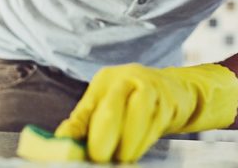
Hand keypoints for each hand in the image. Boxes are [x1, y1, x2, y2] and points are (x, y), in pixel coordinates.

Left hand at [54, 63, 237, 162]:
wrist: (176, 90)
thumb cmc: (132, 101)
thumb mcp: (106, 104)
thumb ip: (83, 122)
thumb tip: (61, 141)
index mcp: (108, 80)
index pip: (91, 106)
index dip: (84, 131)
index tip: (82, 154)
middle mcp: (129, 78)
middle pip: (112, 109)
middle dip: (104, 139)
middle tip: (100, 159)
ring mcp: (153, 88)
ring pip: (137, 117)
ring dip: (128, 144)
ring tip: (122, 158)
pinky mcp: (171, 103)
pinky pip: (155, 126)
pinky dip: (144, 142)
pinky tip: (136, 151)